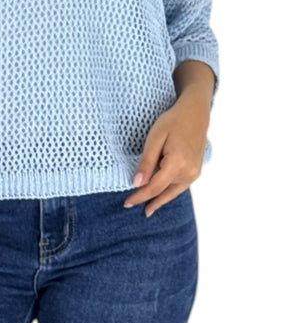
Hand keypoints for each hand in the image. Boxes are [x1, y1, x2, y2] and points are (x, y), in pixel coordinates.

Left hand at [123, 92, 209, 216]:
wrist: (195, 113)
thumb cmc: (173, 122)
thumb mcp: (155, 138)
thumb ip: (147, 162)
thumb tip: (137, 183)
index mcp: (178, 163)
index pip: (155, 187)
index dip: (140, 196)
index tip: (127, 203)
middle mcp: (189, 172)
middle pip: (163, 191)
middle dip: (147, 200)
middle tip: (130, 206)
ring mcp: (194, 173)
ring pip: (172, 191)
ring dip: (159, 199)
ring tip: (147, 209)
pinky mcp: (196, 171)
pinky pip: (179, 186)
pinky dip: (168, 192)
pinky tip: (160, 197)